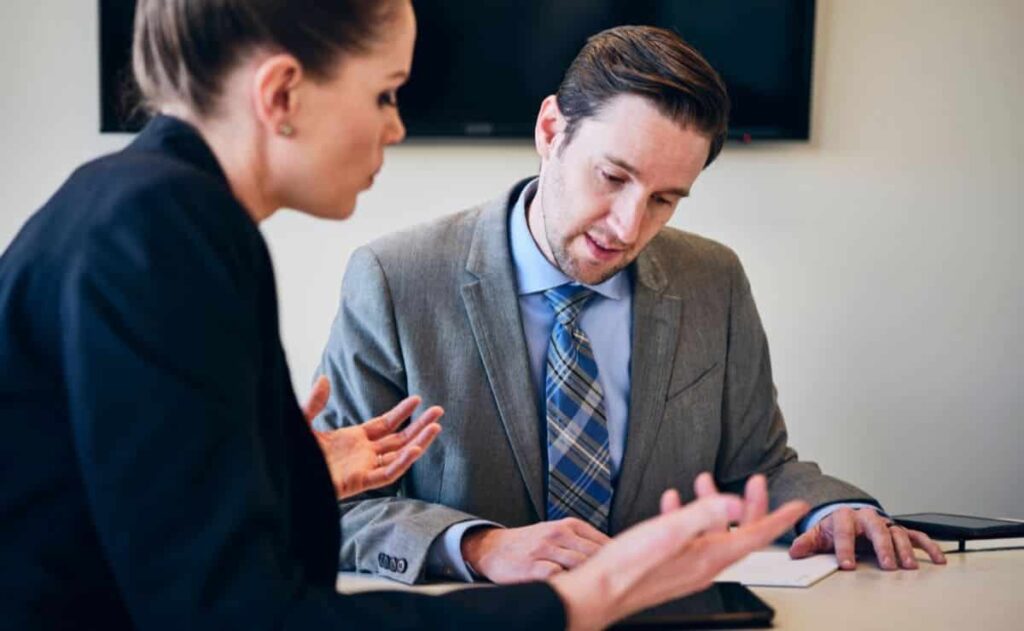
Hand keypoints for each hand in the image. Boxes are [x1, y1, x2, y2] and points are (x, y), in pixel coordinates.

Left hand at [302, 376, 442, 499]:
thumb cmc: (290, 454)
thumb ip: (315, 403)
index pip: (385, 425)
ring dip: (418, 442)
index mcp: (352, 440)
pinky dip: (402, 462)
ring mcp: (362, 468)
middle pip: (399, 439)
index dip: (401, 413)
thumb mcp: (302, 422)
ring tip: (436, 427)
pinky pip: (387, 473)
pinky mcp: (359, 482)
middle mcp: (362, 454)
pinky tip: (415, 448)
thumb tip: (325, 379)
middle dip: (419, 426)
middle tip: (439, 411)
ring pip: (399, 456)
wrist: (282, 477)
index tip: (418, 399)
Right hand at [461, 518, 609, 583]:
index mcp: (569, 525)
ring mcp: (544, 549)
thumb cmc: (531, 545)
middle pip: (595, 555)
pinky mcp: (532, 566)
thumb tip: (614, 560)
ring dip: (590, 581)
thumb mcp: (557, 534)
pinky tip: (573, 595)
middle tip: (620, 588)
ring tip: (602, 596)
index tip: (627, 575)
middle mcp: (558, 533)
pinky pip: (556, 577)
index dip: (618, 560)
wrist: (492, 548)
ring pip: (579, 565)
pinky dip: (567, 586)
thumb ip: (582, 543)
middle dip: (608, 573)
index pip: (603, 542)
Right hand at [549, 472, 808, 630]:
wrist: (598, 591)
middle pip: (738, 533)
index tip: (797, 505)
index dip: (778, 518)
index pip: (755, 536)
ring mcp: (687, 567)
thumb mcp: (668, 532)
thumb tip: (733, 501)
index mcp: (709, 557)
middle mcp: (703, 565)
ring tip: (704, 480)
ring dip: (713, 506)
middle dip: (748, 505)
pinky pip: (688, 539)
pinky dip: (686, 517)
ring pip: (712, 534)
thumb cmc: (628, 567)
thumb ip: (702, 515)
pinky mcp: (669, 566)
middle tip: (756, 481)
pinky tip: (671, 502)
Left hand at [789, 506, 945, 569]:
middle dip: (881, 547)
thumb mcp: (817, 534)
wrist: (847, 518)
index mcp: (844, 517)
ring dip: (903, 549)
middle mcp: (866, 518)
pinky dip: (928, 546)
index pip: (844, 531)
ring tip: (908, 566)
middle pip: (876, 529)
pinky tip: (937, 559)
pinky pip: (916, 536)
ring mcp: (884, 524)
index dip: (845, 548)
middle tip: (886, 565)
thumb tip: (795, 551)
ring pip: (896, 533)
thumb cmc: (833, 529)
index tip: (846, 564)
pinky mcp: (898, 530)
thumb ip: (807, 543)